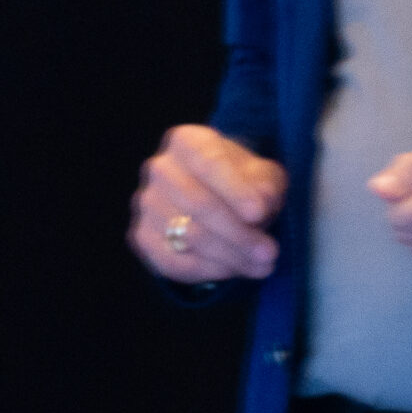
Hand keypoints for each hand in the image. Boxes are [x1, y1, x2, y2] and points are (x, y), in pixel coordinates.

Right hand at [131, 125, 287, 282]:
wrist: (214, 197)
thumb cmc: (242, 182)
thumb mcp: (262, 174)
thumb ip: (265, 183)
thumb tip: (263, 199)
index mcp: (187, 141)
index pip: (210, 163)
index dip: (234, 190)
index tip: (259, 213)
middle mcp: (160, 168)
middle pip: (198, 204)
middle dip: (238, 233)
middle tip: (269, 252)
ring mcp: (146, 203)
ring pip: (188, 237)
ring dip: (230, 256)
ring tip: (263, 265)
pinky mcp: (141, 236)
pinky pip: (174, 262)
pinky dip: (209, 271)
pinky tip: (236, 270)